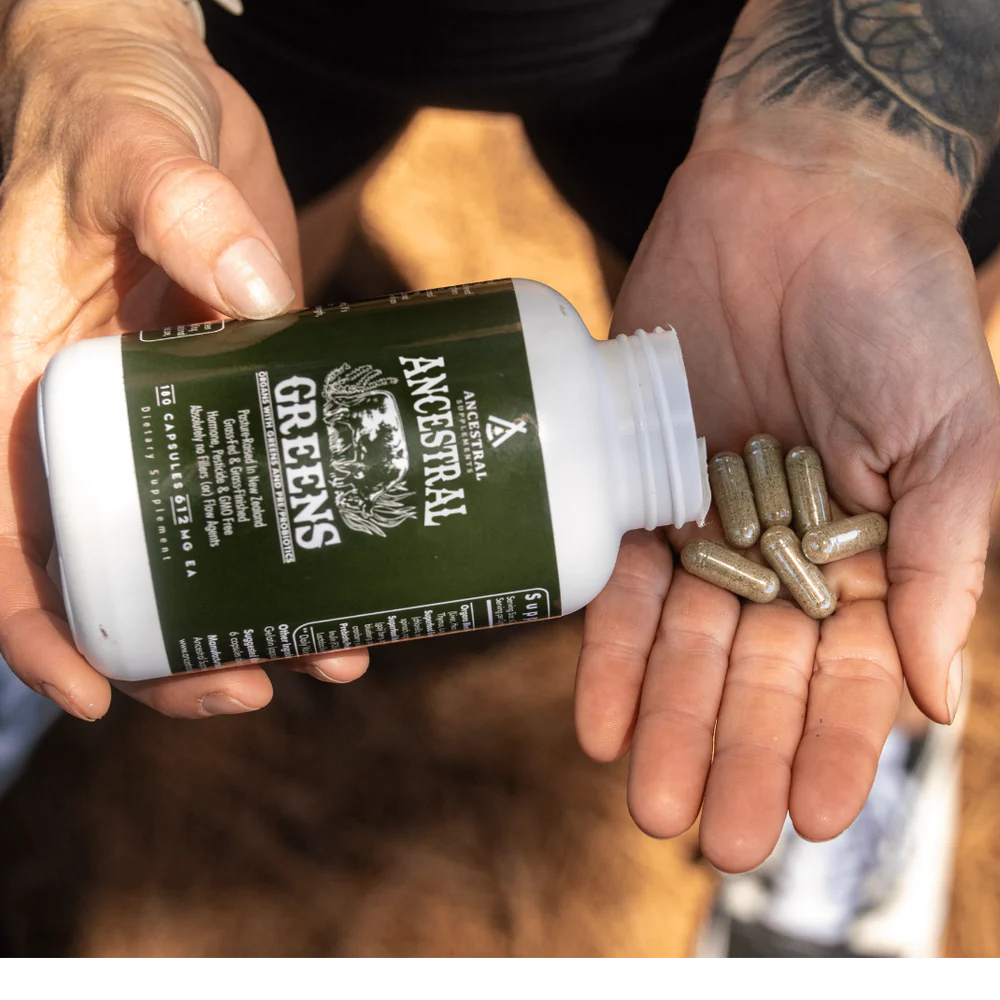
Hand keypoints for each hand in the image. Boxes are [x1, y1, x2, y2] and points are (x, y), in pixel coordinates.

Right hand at [0, 0, 367, 720]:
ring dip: (258, 617)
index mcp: (23, 384)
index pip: (5, 533)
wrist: (168, 87)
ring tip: (336, 654)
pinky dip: (306, 543)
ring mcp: (176, 419)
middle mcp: (96, 423)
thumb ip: (175, 201)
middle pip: (115, 574)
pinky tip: (363, 574)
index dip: (38, 626)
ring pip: (201, 552)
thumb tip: (257, 293)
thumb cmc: (112, 107)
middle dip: (176, 651)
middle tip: (257, 685)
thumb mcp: (128, 145)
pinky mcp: (244, 398)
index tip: (98, 691)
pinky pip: (268, 490)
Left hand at [574, 143, 999, 871]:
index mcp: (866, 554)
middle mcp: (780, 551)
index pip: (847, 676)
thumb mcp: (953, 439)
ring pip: (682, 645)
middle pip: (752, 675)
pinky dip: (609, 649)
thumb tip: (939, 701)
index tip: (805, 818)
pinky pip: (617, 579)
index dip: (827, 746)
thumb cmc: (897, 309)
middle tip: (710, 837)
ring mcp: (706, 520)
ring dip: (665, 725)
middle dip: (731, 754)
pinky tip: (597, 719)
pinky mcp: (637, 481)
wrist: (800, 201)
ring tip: (647, 801)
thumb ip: (942, 566)